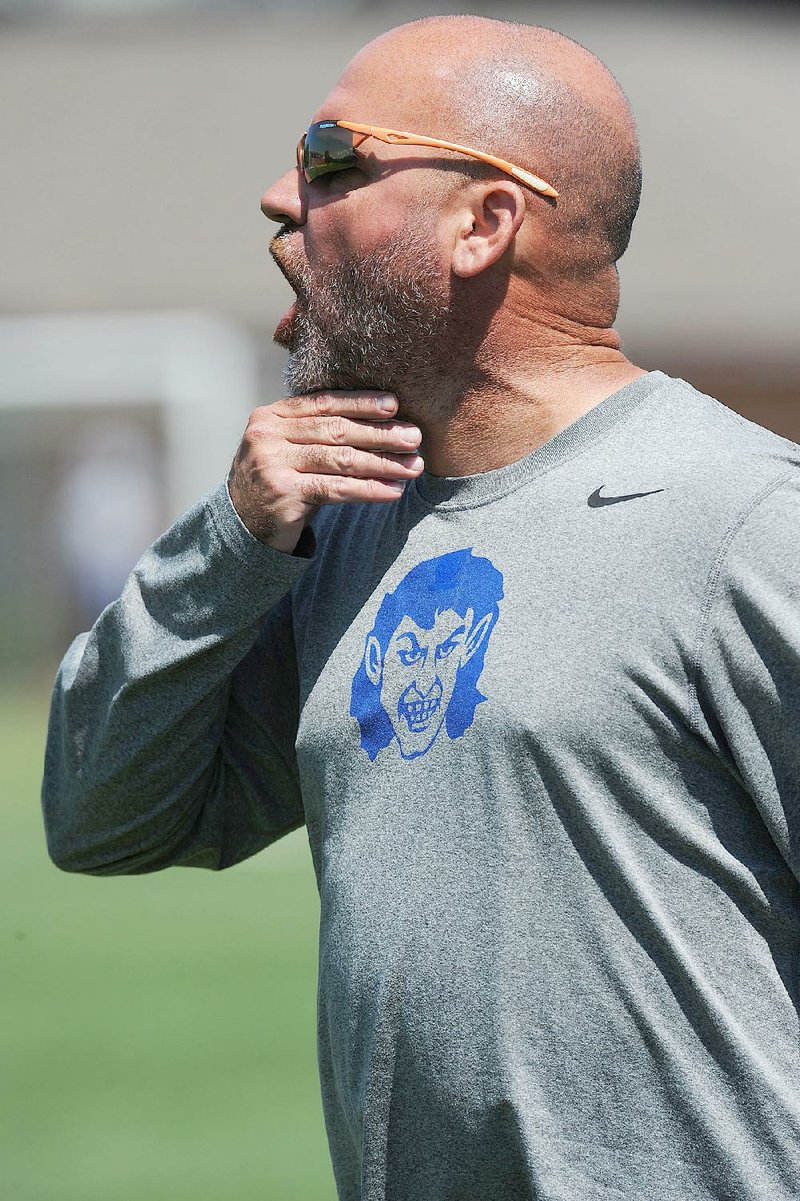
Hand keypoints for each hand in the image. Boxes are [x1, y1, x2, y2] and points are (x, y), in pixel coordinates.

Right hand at [227, 391, 422, 552]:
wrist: (242, 525)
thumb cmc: (278, 481)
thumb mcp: (290, 448)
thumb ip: (319, 432)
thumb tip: (384, 421)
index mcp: (270, 416)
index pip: (324, 403)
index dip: (361, 403)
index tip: (395, 405)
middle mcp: (268, 436)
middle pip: (336, 430)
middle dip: (380, 433)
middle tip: (414, 437)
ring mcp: (272, 464)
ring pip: (340, 459)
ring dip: (382, 463)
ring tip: (412, 467)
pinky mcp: (284, 493)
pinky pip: (336, 489)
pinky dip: (369, 489)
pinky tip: (392, 491)